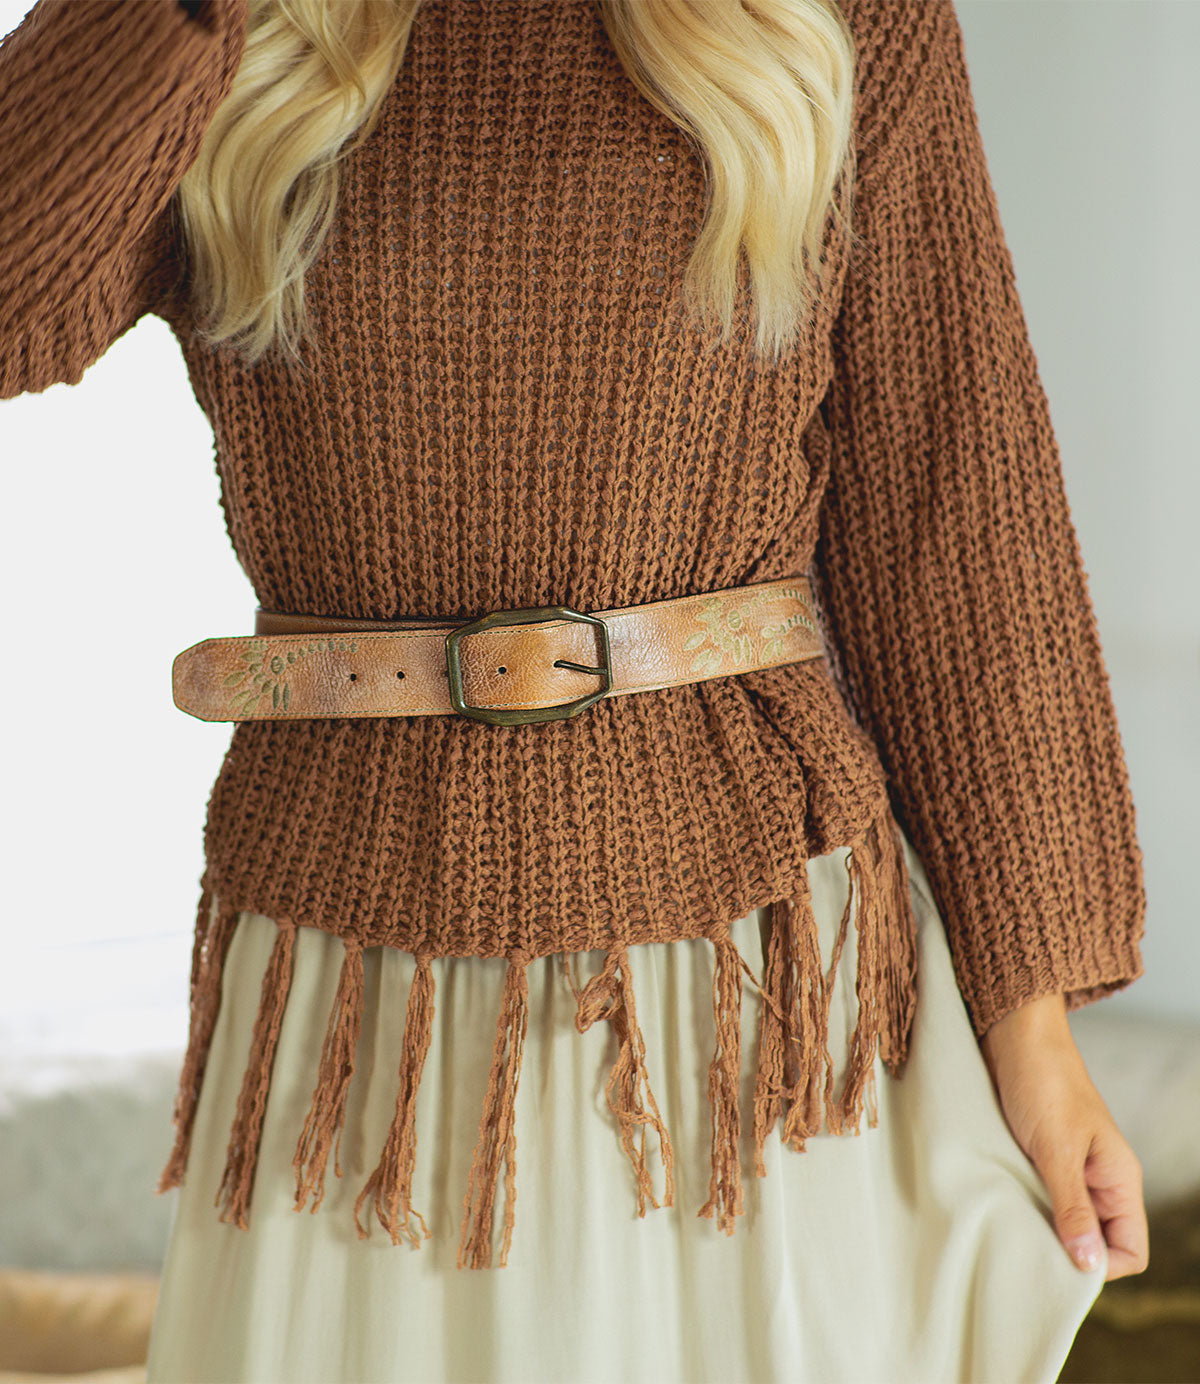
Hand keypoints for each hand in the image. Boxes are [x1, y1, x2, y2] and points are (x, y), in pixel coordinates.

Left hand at [978, 992, 1148, 1282]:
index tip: (1060, 1263)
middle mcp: (1100, 1177)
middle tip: (1027, 1251)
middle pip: (1097, 1240)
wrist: (1014, 1031)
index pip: (1130, 1248)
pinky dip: (1025, 1204)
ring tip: (1011, 1228)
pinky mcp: (1040, 1154)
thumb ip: (1072, 1205)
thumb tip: (1088, 1264)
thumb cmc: (1041, 1080)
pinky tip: (1002, 1204)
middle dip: (1067, 1252)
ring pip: (1066, 1219)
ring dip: (1042, 1227)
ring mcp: (1070, 1166)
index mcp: (1119, 1177)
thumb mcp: (1056, 1148)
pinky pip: (1041, 1196)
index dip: (1102, 1265)